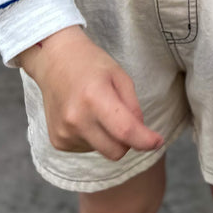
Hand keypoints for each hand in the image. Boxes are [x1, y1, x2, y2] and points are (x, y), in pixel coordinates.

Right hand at [18, 26, 163, 160]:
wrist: (54, 60)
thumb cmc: (91, 64)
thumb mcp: (120, 76)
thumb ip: (133, 106)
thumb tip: (140, 134)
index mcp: (94, 97)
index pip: (125, 130)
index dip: (145, 140)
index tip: (158, 142)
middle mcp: (76, 119)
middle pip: (115, 151)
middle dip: (128, 141)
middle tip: (127, 120)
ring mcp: (64, 133)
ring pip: (102, 150)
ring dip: (108, 137)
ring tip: (97, 109)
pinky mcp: (58, 141)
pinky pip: (87, 148)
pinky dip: (93, 137)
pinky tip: (85, 116)